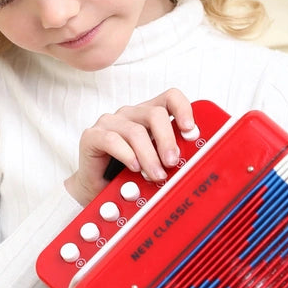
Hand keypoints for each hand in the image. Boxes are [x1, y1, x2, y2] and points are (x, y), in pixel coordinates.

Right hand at [64, 89, 195, 206]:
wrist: (99, 189)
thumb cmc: (128, 173)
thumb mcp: (156, 162)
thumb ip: (171, 154)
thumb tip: (194, 158)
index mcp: (148, 114)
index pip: (170, 98)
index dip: (183, 109)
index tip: (191, 130)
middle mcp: (130, 114)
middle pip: (155, 114)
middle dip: (167, 140)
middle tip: (172, 162)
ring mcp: (110, 122)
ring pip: (136, 131)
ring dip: (149, 156)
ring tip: (155, 175)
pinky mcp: (92, 135)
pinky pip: (112, 140)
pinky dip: (127, 155)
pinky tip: (134, 167)